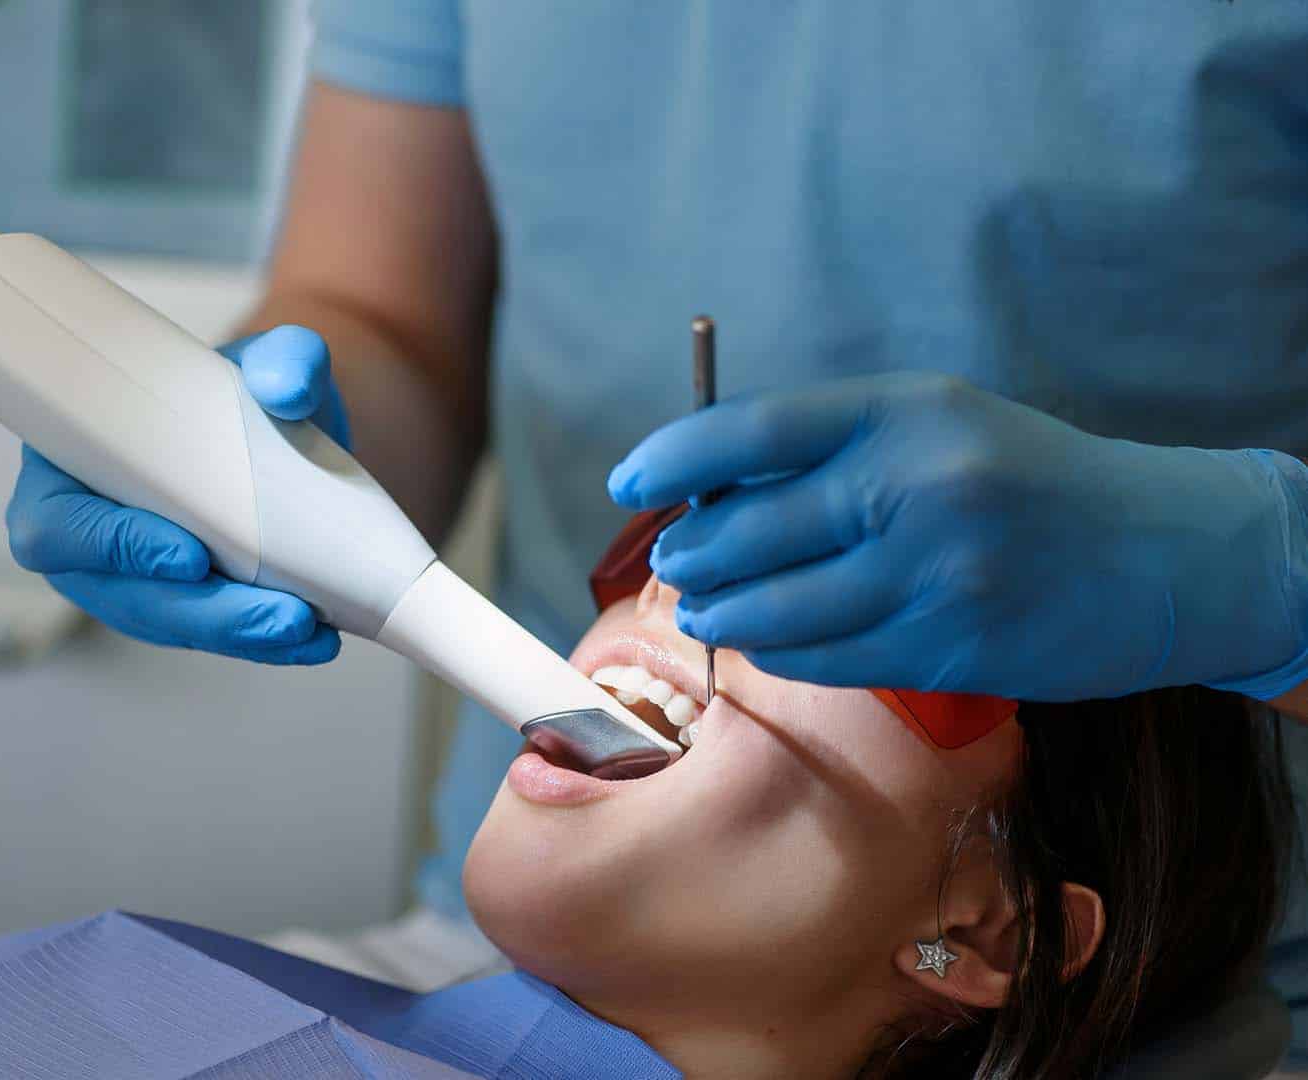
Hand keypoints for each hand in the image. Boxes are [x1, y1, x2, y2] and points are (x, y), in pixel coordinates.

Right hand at [5, 326, 348, 662]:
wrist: (288, 424)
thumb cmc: (246, 386)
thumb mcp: (270, 357)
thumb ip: (283, 358)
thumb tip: (284, 388)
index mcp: (71, 461)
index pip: (57, 524)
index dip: (110, 548)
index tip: (188, 555)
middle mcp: (90, 531)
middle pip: (123, 596)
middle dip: (205, 614)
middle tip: (282, 615)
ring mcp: (133, 577)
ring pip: (173, 625)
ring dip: (241, 637)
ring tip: (309, 632)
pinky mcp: (184, 603)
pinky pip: (213, 633)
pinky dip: (265, 640)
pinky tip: (317, 638)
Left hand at [608, 372, 1307, 700]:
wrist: (1171, 553)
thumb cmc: (1035, 481)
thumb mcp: (939, 422)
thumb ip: (832, 447)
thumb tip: (709, 489)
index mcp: (905, 411)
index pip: (753, 430)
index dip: (673, 456)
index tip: (630, 479)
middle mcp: (914, 487)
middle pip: (747, 532)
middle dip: (691, 553)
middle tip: (674, 560)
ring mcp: (932, 575)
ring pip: (775, 611)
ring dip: (721, 615)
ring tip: (706, 609)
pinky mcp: (948, 651)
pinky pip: (825, 660)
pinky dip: (780, 653)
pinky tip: (770, 642)